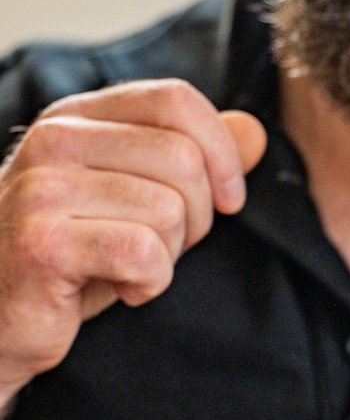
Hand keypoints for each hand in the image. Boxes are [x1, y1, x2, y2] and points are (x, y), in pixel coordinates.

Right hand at [0, 79, 265, 404]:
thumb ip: (195, 158)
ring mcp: (43, 189)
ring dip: (170, 255)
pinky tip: (124, 289)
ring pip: (169, 211)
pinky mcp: (45, 244)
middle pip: (183, 158)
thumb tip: (255, 132)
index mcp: (77, 116)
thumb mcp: (138, 198)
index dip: (222, 151)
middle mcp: (55, 140)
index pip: (175, 100)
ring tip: (133, 267)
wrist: (2, 319)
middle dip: (197, 216)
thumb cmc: (76, 257)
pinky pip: (145, 253)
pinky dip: (151, 283)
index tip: (229, 199)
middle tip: (164, 246)